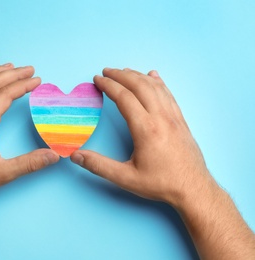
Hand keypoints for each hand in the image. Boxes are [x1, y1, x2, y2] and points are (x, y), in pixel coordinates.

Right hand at [71, 68, 213, 206]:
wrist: (194, 189)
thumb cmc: (161, 184)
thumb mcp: (126, 178)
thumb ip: (99, 166)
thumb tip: (76, 156)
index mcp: (146, 129)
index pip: (124, 98)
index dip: (109, 86)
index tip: (97, 79)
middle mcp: (161, 117)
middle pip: (140, 86)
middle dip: (121, 75)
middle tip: (106, 71)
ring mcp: (174, 117)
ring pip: (155, 87)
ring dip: (138, 75)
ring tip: (124, 71)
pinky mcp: (181, 120)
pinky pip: (169, 94)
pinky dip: (158, 82)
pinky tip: (154, 76)